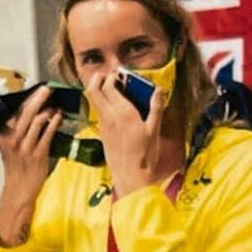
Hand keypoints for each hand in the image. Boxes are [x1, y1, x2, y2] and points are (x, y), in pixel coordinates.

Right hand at [0, 87, 63, 245]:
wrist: (19, 189)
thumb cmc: (16, 167)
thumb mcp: (9, 146)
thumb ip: (16, 130)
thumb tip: (31, 111)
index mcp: (4, 135)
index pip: (15, 111)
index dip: (26, 98)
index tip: (35, 89)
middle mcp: (13, 139)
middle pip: (26, 111)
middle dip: (38, 98)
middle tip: (47, 89)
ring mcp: (25, 147)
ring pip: (37, 120)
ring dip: (48, 110)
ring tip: (55, 106)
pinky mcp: (38, 154)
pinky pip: (47, 134)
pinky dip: (54, 123)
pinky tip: (59, 117)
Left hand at [86, 71, 165, 197]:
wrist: (131, 178)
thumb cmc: (145, 156)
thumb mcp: (154, 130)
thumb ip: (156, 108)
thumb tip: (159, 90)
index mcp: (123, 113)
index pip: (109, 86)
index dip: (112, 76)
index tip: (119, 73)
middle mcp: (109, 117)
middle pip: (92, 90)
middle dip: (98, 78)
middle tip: (108, 76)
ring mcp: (103, 126)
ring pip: (93, 102)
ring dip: (99, 91)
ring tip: (112, 89)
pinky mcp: (102, 135)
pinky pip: (99, 114)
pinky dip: (103, 105)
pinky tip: (115, 109)